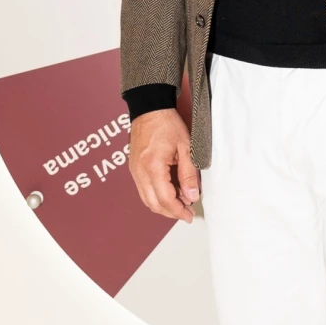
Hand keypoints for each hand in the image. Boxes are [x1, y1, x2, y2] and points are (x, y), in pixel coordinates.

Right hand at [127, 108, 199, 222]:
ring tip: (180, 203)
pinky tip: (169, 192)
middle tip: (187, 211)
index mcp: (153, 166)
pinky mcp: (133, 168)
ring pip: (146, 199)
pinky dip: (156, 196)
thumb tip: (192, 196)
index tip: (189, 215)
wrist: (149, 109)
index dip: (179, 211)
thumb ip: (189, 174)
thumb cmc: (167, 124)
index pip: (165, 199)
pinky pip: (143, 190)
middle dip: (171, 212)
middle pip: (153, 204)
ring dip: (163, 206)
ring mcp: (134, 171)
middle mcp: (140, 171)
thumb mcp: (186, 147)